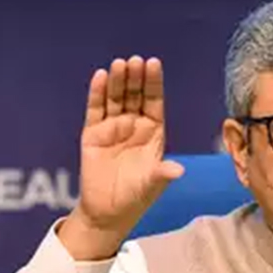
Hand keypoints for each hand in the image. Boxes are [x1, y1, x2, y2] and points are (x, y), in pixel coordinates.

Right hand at [60, 56, 183, 258]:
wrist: (109, 212)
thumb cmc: (136, 197)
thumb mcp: (152, 184)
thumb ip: (162, 174)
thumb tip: (179, 170)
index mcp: (153, 133)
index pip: (155, 102)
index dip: (154, 84)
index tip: (154, 63)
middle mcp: (134, 126)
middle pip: (135, 96)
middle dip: (136, 78)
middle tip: (136, 60)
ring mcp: (113, 128)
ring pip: (115, 99)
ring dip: (117, 81)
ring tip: (120, 64)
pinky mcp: (93, 135)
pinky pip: (95, 110)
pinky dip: (97, 94)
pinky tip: (100, 76)